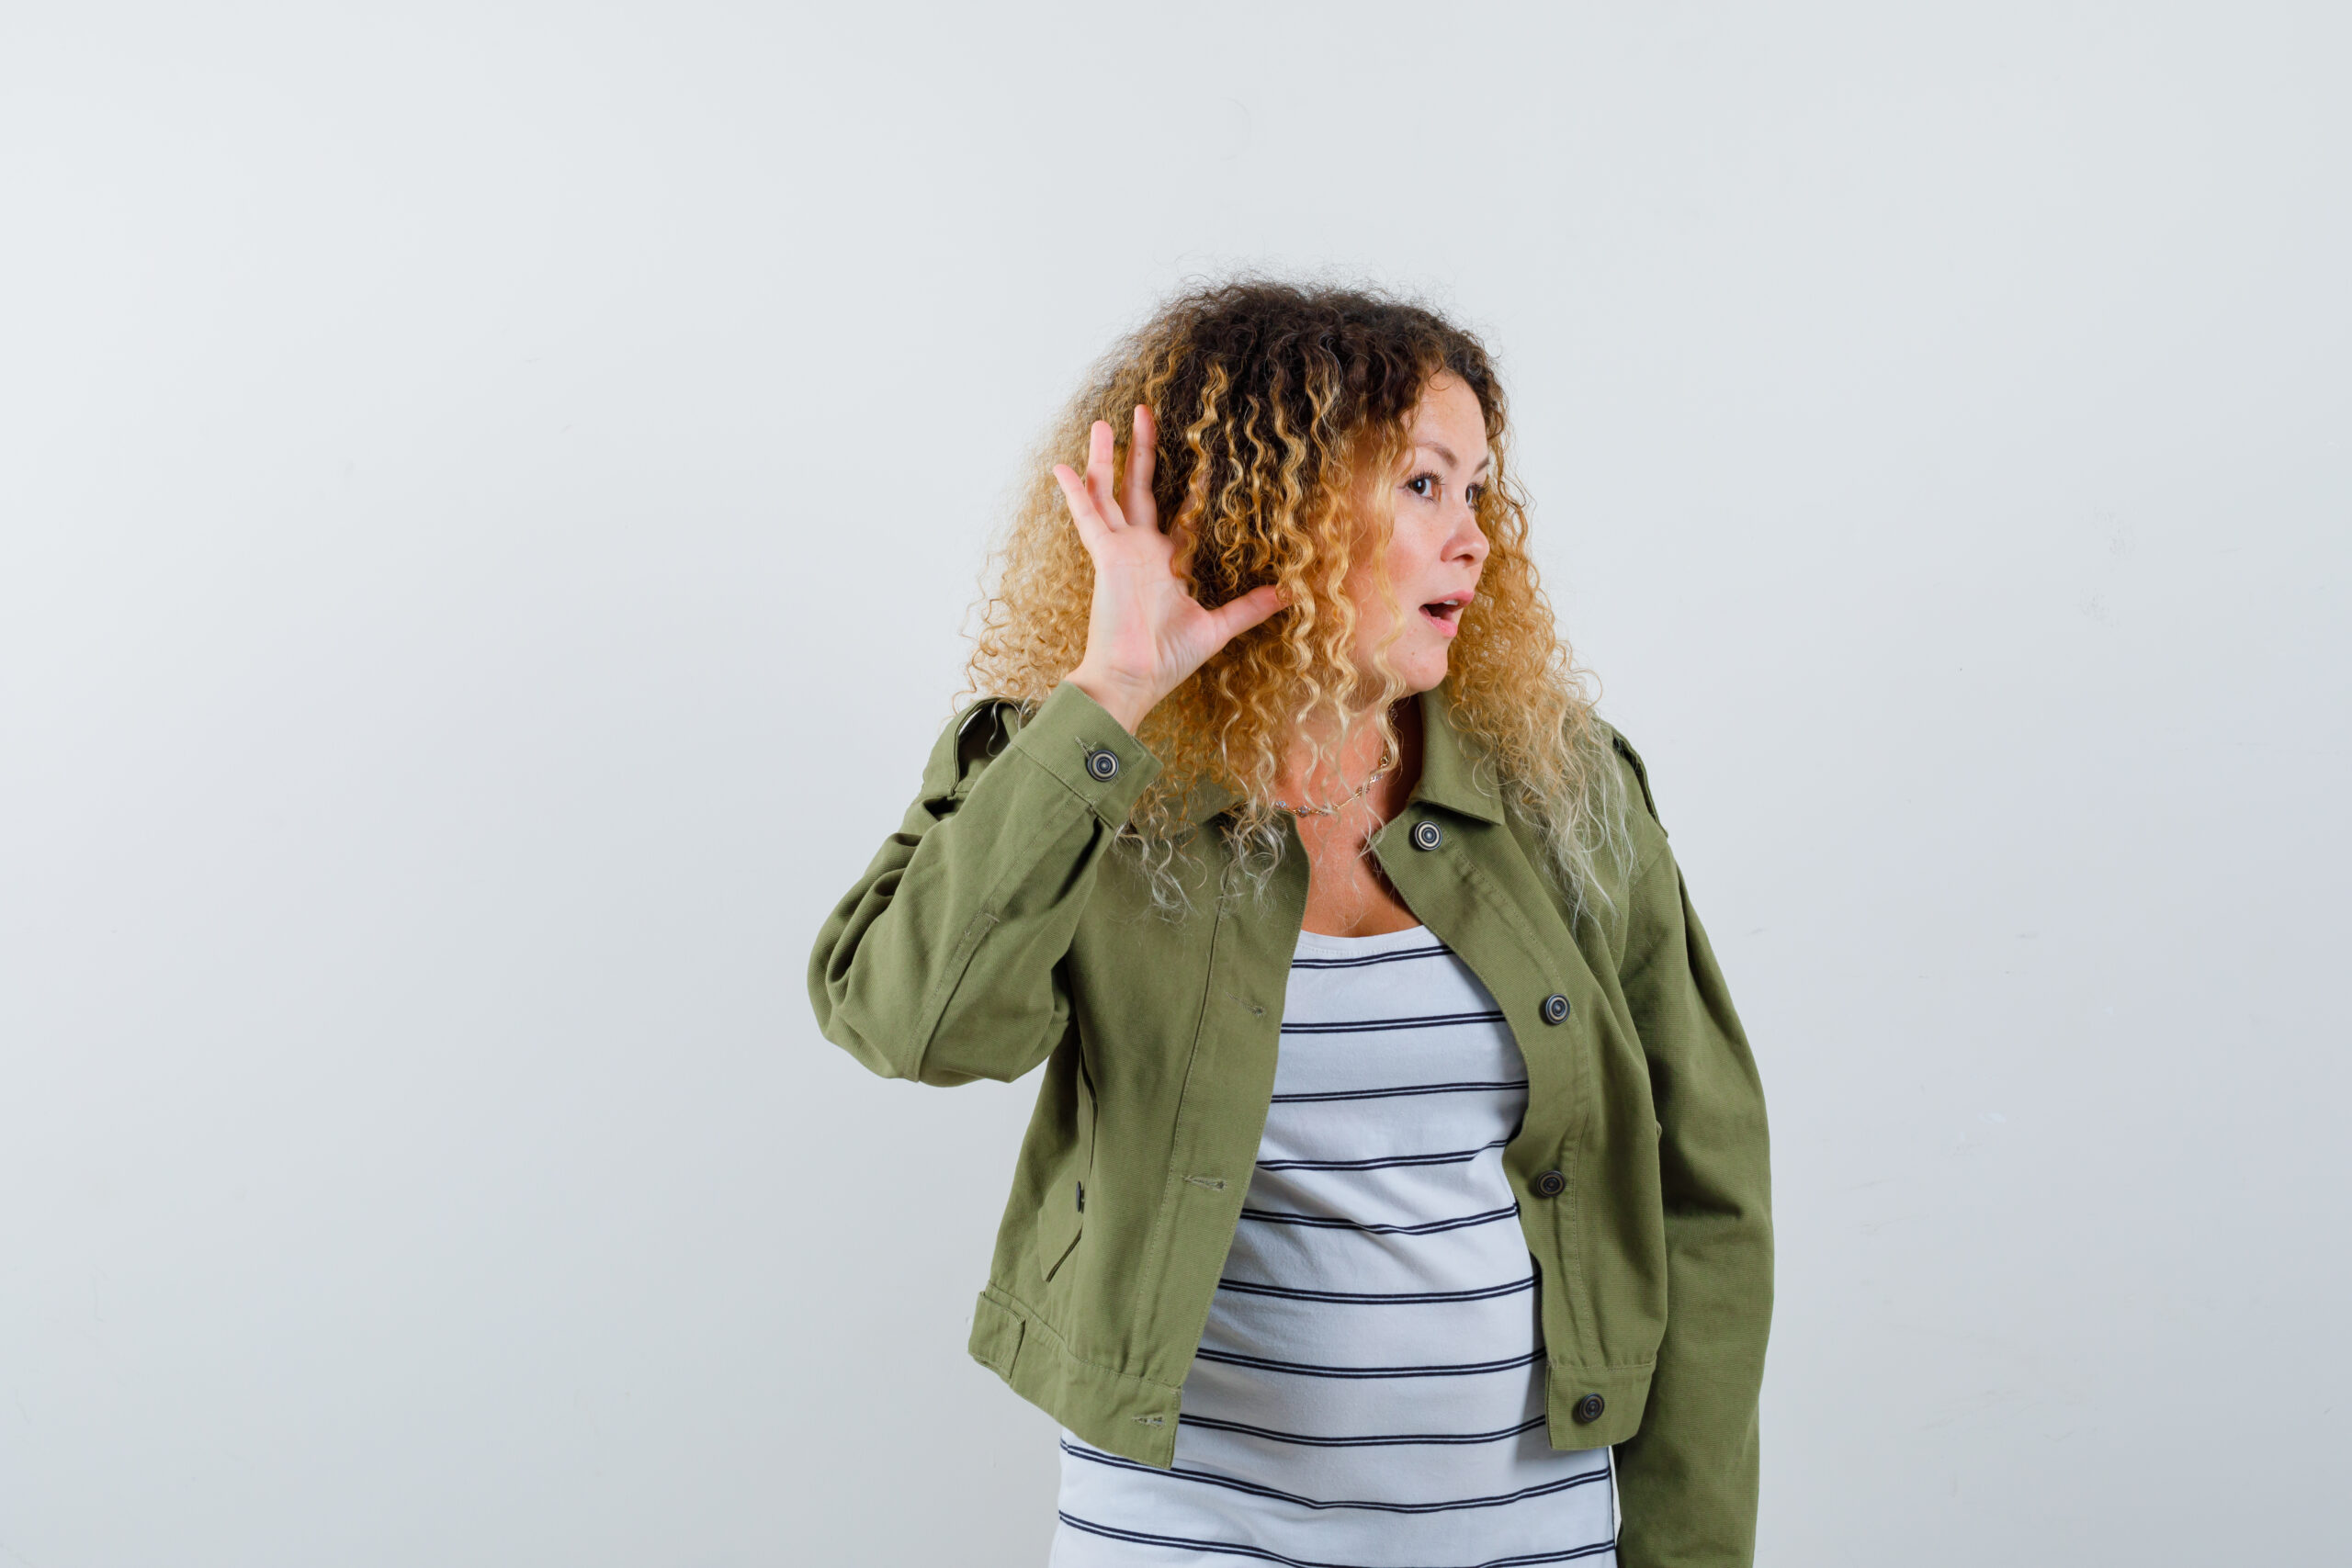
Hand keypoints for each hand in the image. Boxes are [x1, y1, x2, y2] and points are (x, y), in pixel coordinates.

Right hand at [1055, 405, 1284, 734]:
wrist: (1133, 680)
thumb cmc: (1167, 660)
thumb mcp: (1217, 627)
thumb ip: (1249, 608)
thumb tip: (1290, 594)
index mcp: (1164, 564)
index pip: (1181, 514)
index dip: (1192, 486)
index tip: (1206, 457)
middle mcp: (1140, 551)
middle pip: (1139, 489)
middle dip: (1141, 451)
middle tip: (1145, 413)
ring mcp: (1120, 551)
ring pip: (1109, 493)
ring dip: (1105, 459)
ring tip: (1103, 423)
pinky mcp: (1105, 556)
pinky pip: (1087, 517)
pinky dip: (1075, 492)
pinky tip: (1062, 466)